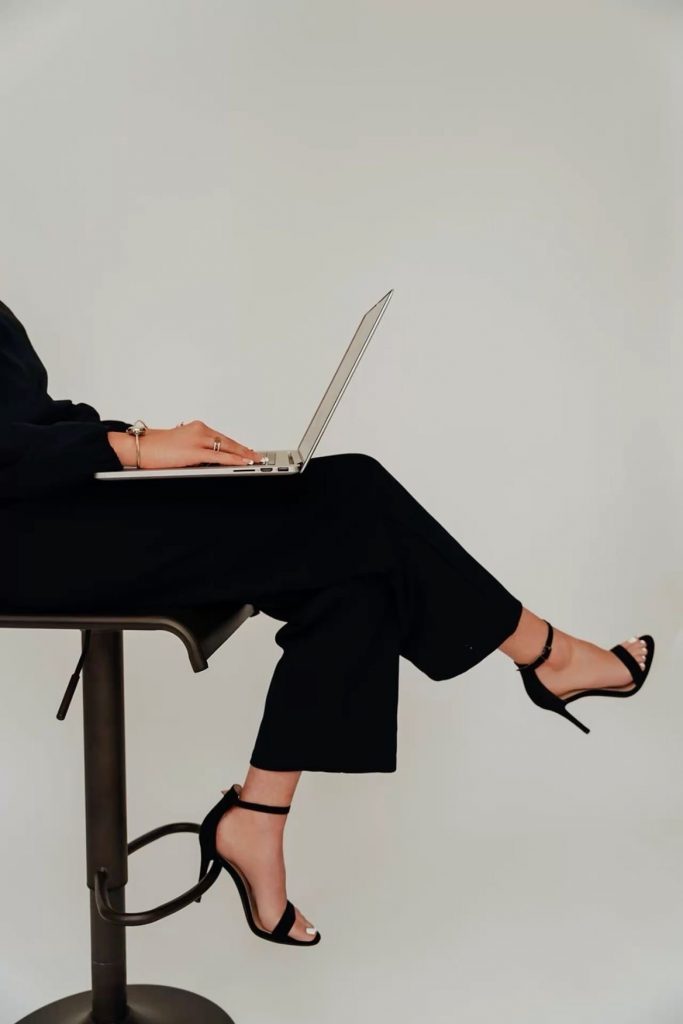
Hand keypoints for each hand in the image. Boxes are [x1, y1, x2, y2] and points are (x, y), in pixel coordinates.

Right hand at [107, 420, 264, 468]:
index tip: (248, 450)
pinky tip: (243, 463)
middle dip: (245, 450)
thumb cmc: (156, 447)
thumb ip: (195, 447)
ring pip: (227, 447)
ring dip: (243, 455)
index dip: (237, 445)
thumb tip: (208, 458)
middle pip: (228, 441)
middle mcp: (199, 430)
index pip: (222, 437)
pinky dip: (234, 459)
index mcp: (196, 427)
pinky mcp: (194, 451)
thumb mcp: (180, 442)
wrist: (140, 446)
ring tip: (255, 460)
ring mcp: (197, 439)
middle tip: (258, 456)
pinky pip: (219, 456)